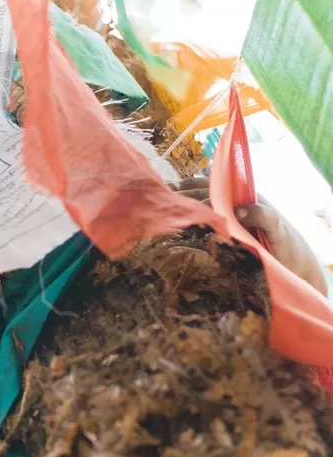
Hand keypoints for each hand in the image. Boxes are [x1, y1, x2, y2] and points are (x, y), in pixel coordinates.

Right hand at [171, 177, 326, 295]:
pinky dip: (187, 231)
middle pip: (199, 198)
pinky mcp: (222, 241)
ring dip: (180, 216)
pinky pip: (201, 232)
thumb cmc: (289, 247)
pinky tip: (174, 236)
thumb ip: (263, 215)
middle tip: (159, 206)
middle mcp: (231, 210)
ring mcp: (226, 226)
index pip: (211, 186)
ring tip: (160, 220)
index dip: (190, 186)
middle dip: (179, 200)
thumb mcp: (279, 228)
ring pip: (197, 215)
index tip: (172, 191)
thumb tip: (238, 210)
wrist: (296, 271)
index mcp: (243, 199)